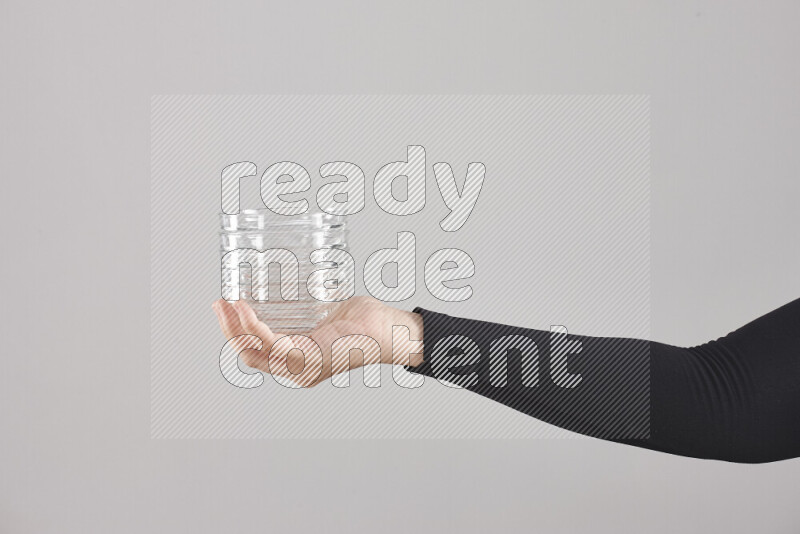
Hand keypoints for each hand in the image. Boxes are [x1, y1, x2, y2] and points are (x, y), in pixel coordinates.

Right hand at [212, 296, 423, 386]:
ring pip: (254, 351)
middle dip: (228, 330)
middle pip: (249, 354)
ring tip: (227, 304)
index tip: (227, 307)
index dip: (237, 332)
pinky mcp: (309, 359)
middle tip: (219, 304)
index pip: (258, 352)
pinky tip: (246, 310)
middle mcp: (297, 370)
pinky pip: (271, 345)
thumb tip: (290, 286)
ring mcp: (302, 368)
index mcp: (299, 361)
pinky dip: (254, 327)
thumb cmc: (364, 323)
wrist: (388, 330)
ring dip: (235, 328)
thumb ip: (306, 312)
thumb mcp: (325, 316)